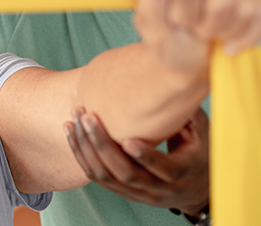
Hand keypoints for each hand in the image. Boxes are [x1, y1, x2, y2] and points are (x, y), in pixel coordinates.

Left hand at [65, 107, 208, 215]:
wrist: (197, 189)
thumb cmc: (200, 153)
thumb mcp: (203, 134)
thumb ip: (189, 113)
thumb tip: (179, 81)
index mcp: (182, 174)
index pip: (164, 170)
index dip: (146, 156)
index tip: (127, 138)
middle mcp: (159, 190)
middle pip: (126, 174)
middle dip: (103, 145)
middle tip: (88, 117)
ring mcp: (138, 194)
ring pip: (106, 177)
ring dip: (86, 148)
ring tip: (73, 120)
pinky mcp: (123, 191)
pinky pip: (96, 177)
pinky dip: (81, 155)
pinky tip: (72, 132)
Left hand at [134, 0, 260, 73]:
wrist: (191, 56)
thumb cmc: (169, 42)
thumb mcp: (154, 34)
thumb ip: (150, 7)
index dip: (186, 14)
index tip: (178, 24)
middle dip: (209, 25)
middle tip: (195, 31)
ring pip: (243, 4)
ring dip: (229, 29)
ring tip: (212, 32)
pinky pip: (260, 5)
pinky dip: (249, 31)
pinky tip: (232, 38)